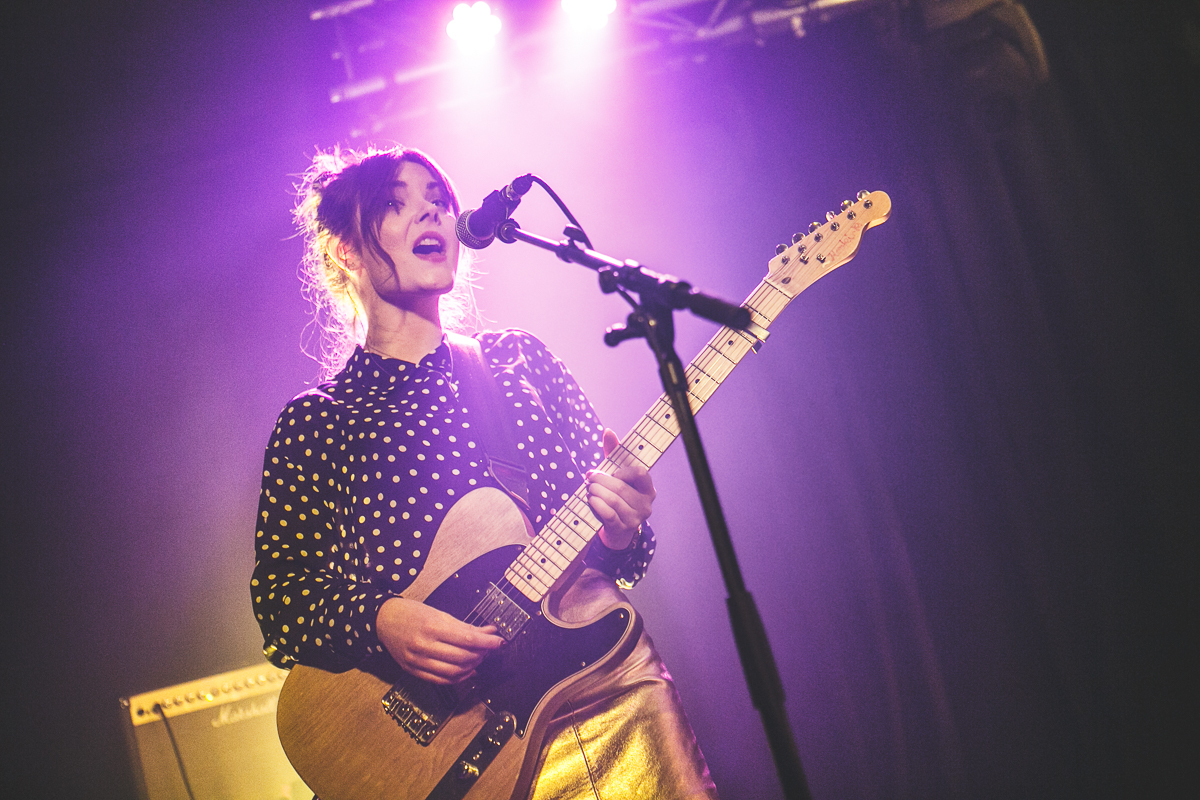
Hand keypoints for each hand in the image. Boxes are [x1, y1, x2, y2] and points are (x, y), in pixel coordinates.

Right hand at [376, 596, 504, 684]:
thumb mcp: (439, 614)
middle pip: (462, 657)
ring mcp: (417, 661)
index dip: (487, 642)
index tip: (498, 642)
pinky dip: (458, 678)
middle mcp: (424, 646)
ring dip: (471, 667)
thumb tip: (488, 632)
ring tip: (478, 658)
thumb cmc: (412, 613)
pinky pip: (440, 680)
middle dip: (481, 654)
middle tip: (488, 649)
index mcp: (432, 627)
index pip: (468, 639)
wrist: (383, 620)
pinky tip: (466, 671)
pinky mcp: (413, 671)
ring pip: (453, 672)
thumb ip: (465, 626)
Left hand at [586, 428, 654, 550]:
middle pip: (621, 488)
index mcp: (648, 489)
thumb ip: (613, 452)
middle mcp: (646, 505)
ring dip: (596, 492)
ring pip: (613, 501)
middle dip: (601, 481)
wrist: (616, 528)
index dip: (624, 471)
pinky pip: (608, 514)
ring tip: (589, 488)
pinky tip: (590, 499)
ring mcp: (635, 519)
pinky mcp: (622, 528)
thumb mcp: (617, 474)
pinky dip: (596, 504)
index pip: (640, 474)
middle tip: (590, 478)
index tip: (613, 473)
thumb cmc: (617, 495)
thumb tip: (607, 431)